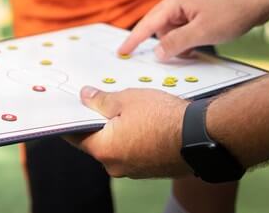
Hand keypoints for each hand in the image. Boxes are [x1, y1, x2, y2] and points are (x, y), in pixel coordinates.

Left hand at [66, 86, 189, 177]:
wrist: (199, 136)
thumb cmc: (163, 117)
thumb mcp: (126, 99)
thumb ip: (101, 100)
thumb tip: (85, 97)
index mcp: (104, 150)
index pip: (75, 136)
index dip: (71, 119)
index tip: (69, 108)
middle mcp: (115, 166)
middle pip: (96, 141)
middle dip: (98, 122)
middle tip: (102, 100)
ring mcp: (133, 171)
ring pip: (117, 146)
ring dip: (118, 130)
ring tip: (128, 108)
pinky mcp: (149, 170)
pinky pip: (133, 152)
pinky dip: (133, 138)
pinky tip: (143, 121)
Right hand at [118, 0, 263, 59]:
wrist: (257, 0)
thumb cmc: (231, 12)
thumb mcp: (202, 32)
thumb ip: (177, 43)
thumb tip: (157, 52)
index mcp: (175, 2)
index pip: (148, 23)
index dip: (134, 40)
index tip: (122, 52)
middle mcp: (178, 1)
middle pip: (160, 27)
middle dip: (164, 44)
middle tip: (172, 58)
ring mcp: (189, 5)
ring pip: (173, 30)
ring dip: (178, 43)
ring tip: (194, 51)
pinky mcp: (199, 11)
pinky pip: (184, 28)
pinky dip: (187, 39)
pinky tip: (198, 46)